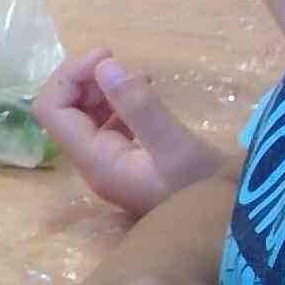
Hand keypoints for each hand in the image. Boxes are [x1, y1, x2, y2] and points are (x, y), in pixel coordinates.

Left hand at [36, 49, 222, 218]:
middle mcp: (94, 163)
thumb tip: (104, 67)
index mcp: (95, 160)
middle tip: (121, 61)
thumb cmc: (206, 190)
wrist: (233, 229)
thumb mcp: (177, 147)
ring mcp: (111, 165)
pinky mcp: (130, 163)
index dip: (68, 77)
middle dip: (85, 80)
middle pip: (64, 111)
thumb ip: (139, 107)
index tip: (106, 56)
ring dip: (103, 90)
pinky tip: (148, 92)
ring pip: (86, 117)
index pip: (51, 110)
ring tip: (140, 75)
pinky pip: (109, 126)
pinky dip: (120, 104)